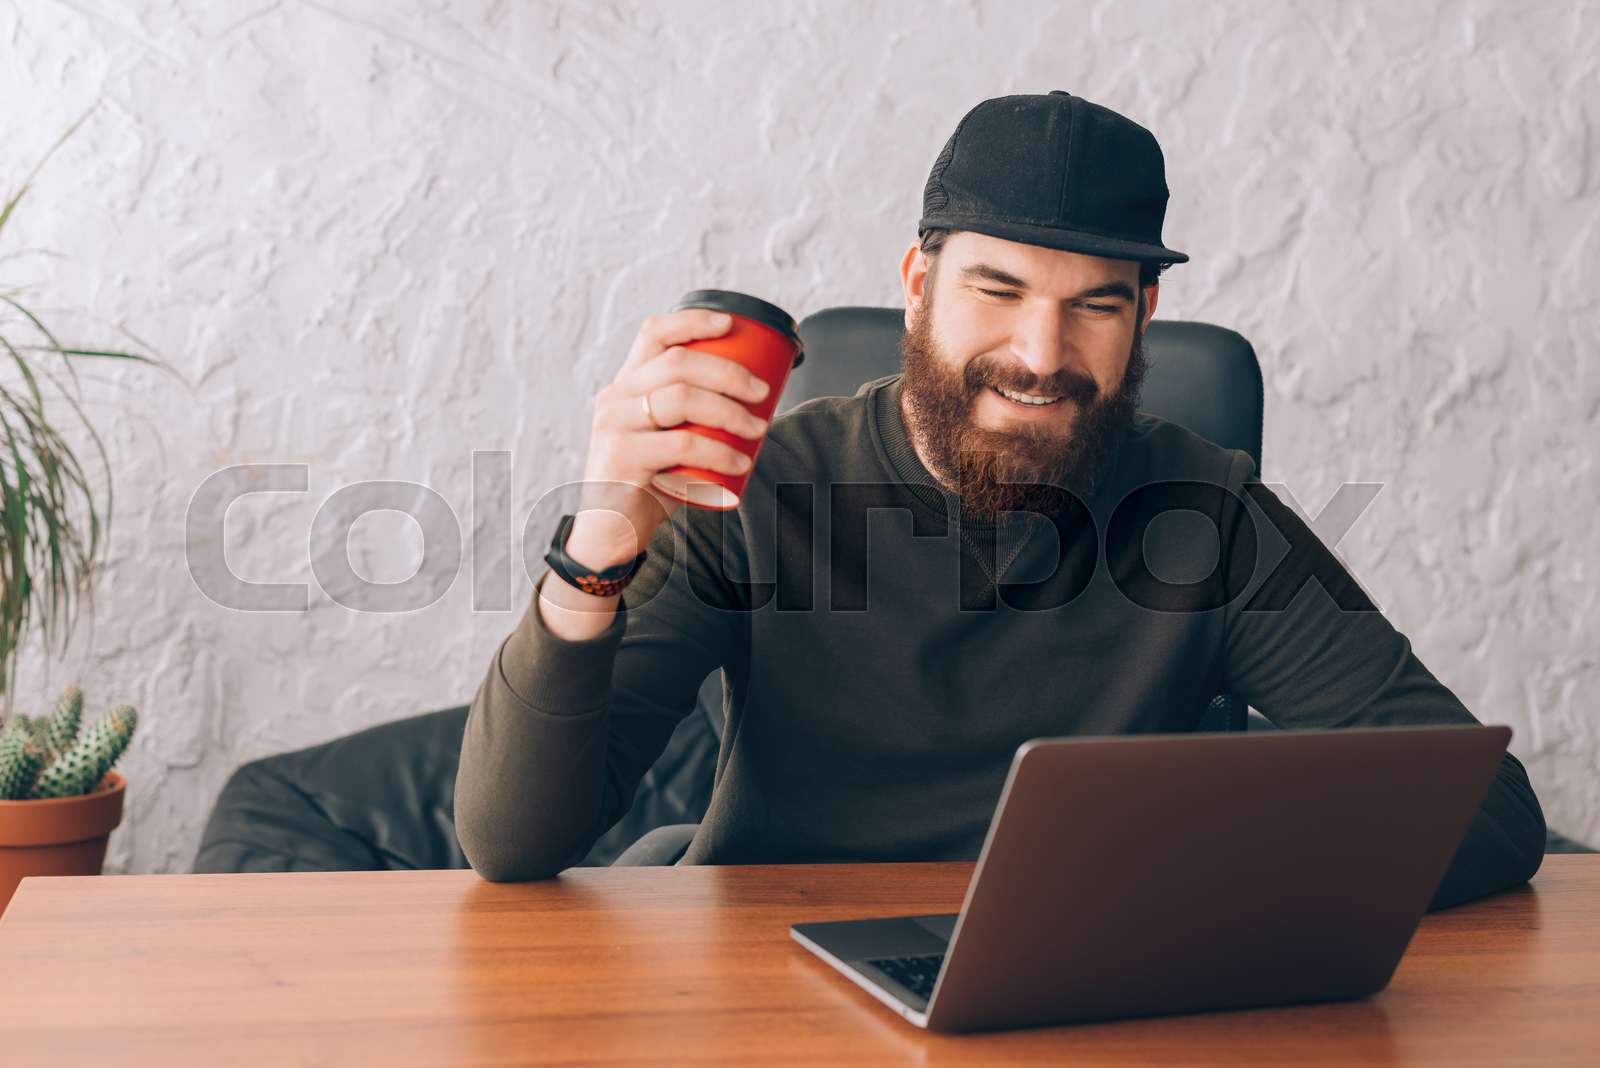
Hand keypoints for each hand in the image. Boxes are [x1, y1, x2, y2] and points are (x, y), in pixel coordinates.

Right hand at [569, 308, 771, 567]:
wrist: (610, 534)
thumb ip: (694, 419)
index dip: (692, 321)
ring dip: (729, 410)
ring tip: (759, 428)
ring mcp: (615, 426)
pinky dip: (718, 451)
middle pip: (677, 363)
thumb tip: (759, 402)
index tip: (729, 324)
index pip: (653, 334)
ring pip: (681, 398)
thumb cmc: (650, 483)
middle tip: (762, 392)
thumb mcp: (667, 440)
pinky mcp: (621, 458)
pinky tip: (741, 462)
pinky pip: (680, 445)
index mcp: (626, 385)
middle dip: (728, 371)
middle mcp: (615, 398)